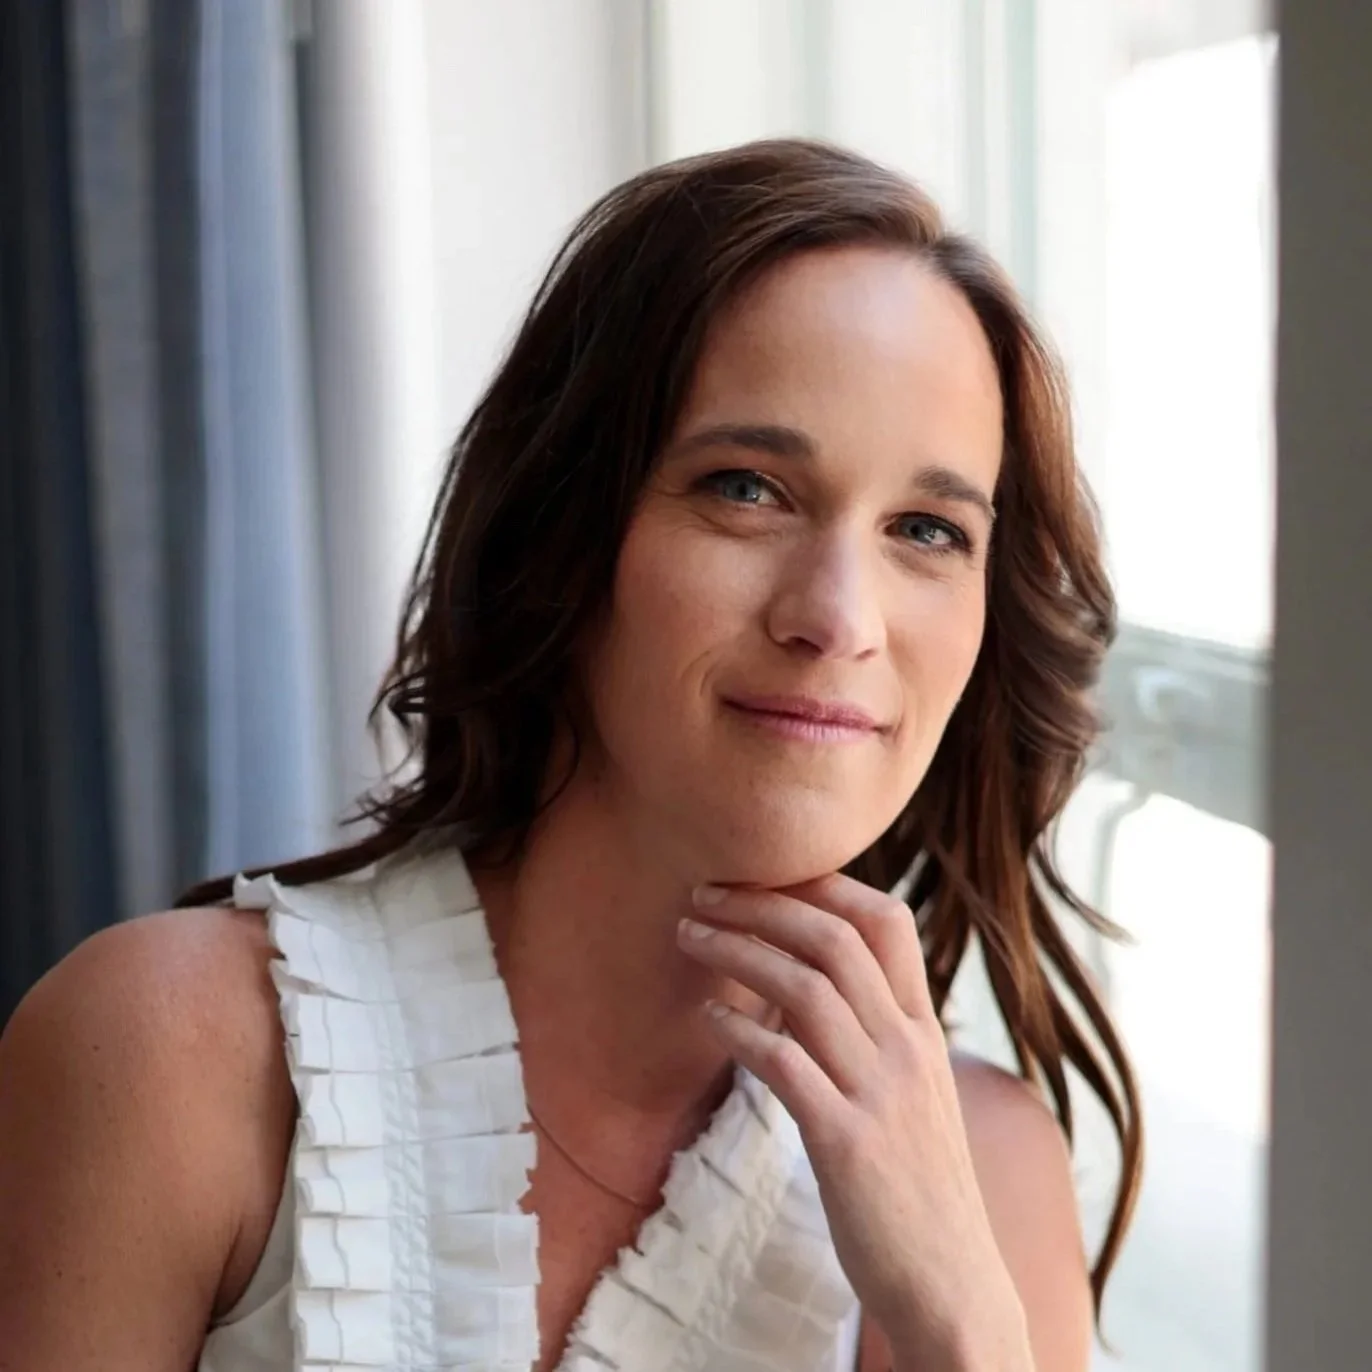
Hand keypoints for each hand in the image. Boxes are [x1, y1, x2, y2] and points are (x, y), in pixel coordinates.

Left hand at [677, 875, 1032, 1371]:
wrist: (955, 1287)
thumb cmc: (921, 1191)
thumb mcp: (916, 1097)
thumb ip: (877, 1039)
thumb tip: (816, 990)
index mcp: (924, 1033)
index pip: (887, 922)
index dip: (822, 884)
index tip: (764, 874)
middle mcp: (908, 1050)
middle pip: (835, 939)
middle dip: (762, 903)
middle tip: (704, 893)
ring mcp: (880, 1094)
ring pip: (806, 987)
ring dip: (736, 950)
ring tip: (687, 936)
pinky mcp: (847, 1143)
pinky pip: (783, 1062)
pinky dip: (738, 1029)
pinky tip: (707, 1016)